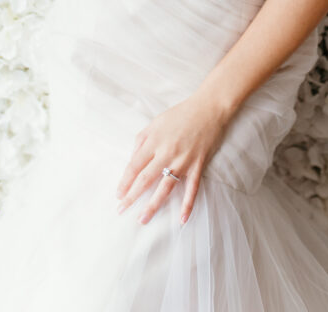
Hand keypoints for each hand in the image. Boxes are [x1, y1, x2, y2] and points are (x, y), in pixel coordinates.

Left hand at [115, 92, 229, 226]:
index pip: (134, 166)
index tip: (118, 194)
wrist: (209, 108)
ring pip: (165, 188)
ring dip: (153, 206)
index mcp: (154, 141)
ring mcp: (183, 161)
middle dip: (131, 197)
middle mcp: (167, 152)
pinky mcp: (198, 165)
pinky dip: (187, 205)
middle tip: (121, 210)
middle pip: (145, 179)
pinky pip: (192, 189)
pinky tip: (181, 220)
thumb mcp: (156, 122)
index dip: (124, 182)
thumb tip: (132, 159)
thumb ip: (142, 140)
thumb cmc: (180, 114)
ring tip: (142, 219)